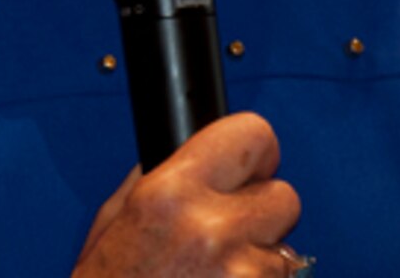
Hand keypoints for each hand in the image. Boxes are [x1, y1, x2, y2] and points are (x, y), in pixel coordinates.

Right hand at [74, 112, 303, 276]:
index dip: (256, 152)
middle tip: (231, 235)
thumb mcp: (112, 225)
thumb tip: (189, 151)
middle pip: (285, 197)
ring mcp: (243, 276)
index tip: (250, 167)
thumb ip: (152, 181)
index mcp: (171, 194)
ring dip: (261, 265)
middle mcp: (213, 230)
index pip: (253, 135)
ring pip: (287, 253)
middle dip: (262, 215)